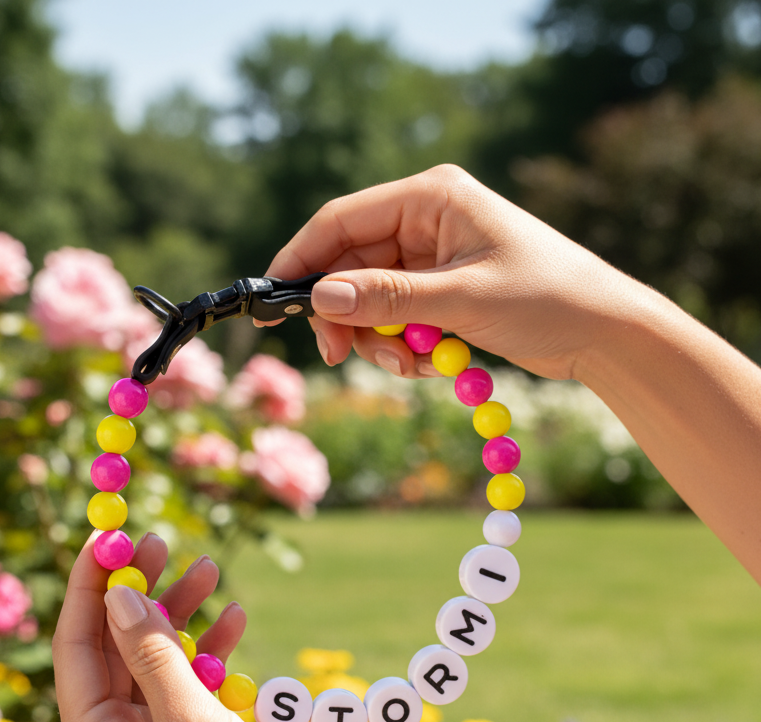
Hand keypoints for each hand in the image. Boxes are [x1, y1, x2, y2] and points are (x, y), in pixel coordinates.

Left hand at [52, 534, 336, 721]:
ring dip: (182, 615)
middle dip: (141, 591)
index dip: (90, 585)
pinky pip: (188, 683)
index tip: (108, 535)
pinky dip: (209, 651)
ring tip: (211, 568)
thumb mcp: (188, 721)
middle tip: (161, 540)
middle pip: (116, 645)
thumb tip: (116, 594)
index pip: (76, 643)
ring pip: (156, 658)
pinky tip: (235, 618)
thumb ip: (150, 653)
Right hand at [265, 164, 646, 381]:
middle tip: (340, 357)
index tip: (274, 302)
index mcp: (431, 197)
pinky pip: (396, 320)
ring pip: (369, 301)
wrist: (604, 332)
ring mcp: (432, 258)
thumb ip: (388, 297)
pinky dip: (403, 348)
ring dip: (379, 340)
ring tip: (414, 365)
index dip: (301, 260)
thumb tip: (320, 297)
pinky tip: (434, 364)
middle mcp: (426, 221)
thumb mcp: (462, 299)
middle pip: (349, 267)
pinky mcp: (440, 292)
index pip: (341, 220)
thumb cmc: (547, 298)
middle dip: (346, 317)